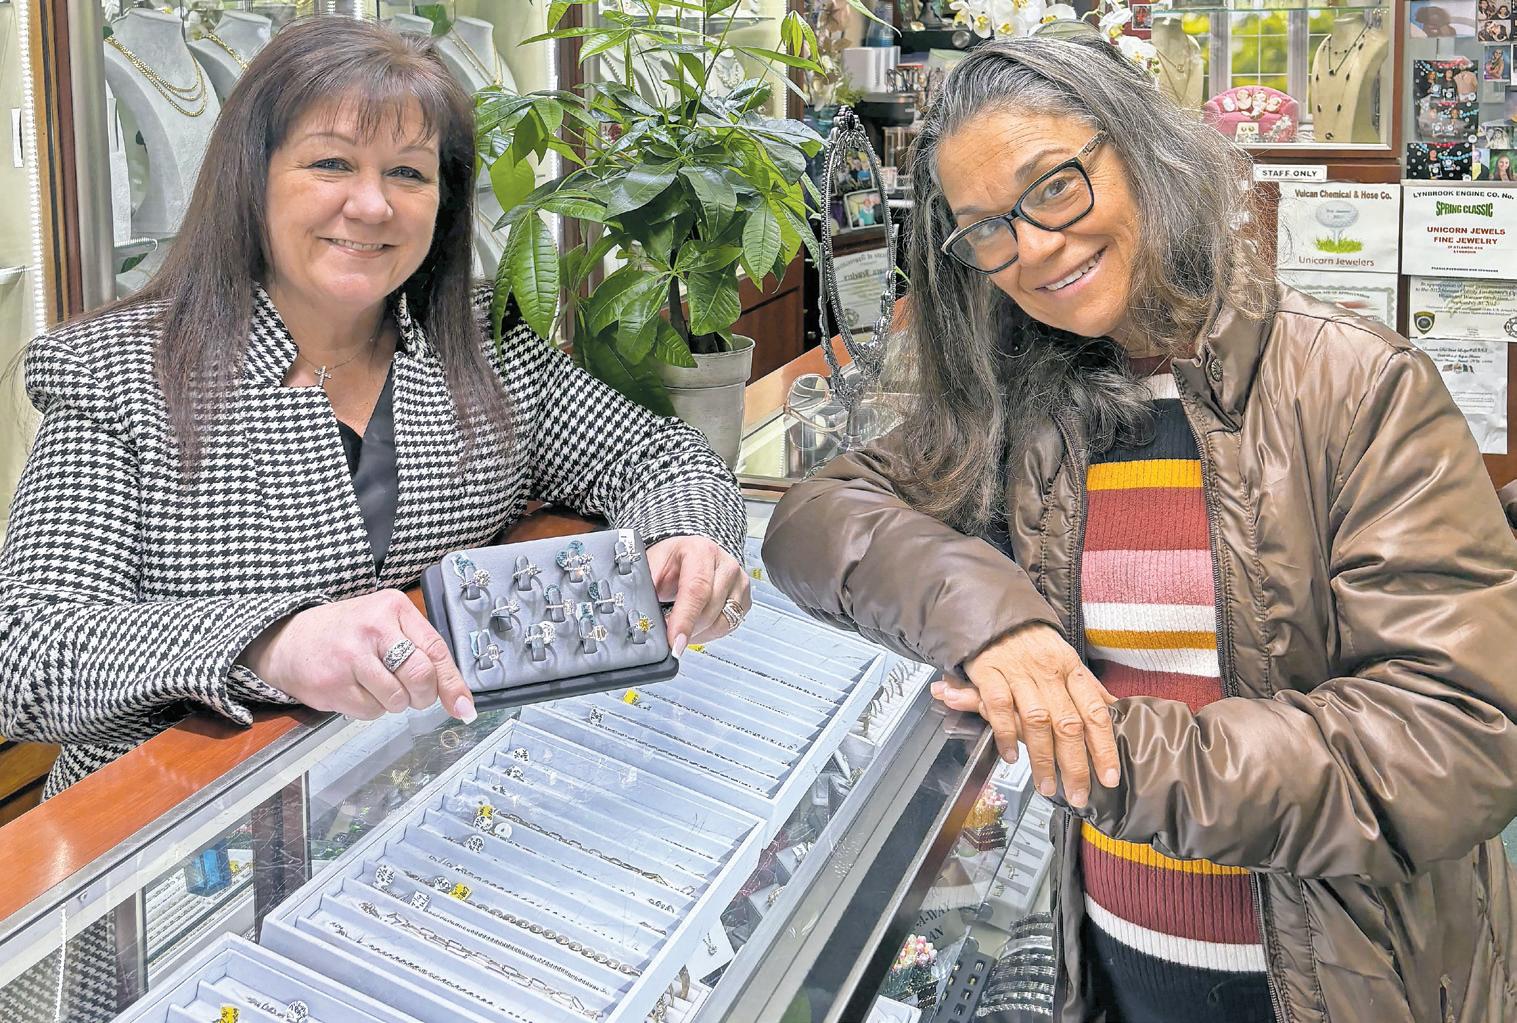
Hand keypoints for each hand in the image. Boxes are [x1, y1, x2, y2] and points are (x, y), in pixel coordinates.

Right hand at [239, 589, 475, 722]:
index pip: (436, 649)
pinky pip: (371, 713)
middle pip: (420, 677)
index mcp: (393, 608)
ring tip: (374, 683)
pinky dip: (370, 708)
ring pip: (396, 700)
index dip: (453, 684)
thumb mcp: (387, 625)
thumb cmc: (348, 634)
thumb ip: (423, 653)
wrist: (289, 640)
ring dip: (393, 702)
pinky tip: (355, 689)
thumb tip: (461, 702)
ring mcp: (350, 657)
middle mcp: (373, 628)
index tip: (464, 707)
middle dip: (422, 696)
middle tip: (411, 693)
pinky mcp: (332, 685)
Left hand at [647, 535, 750, 655]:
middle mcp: (725, 565)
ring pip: (722, 623)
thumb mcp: (652, 566)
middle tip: (668, 636)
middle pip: (710, 610)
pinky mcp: (745, 599)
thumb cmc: (672, 560)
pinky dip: (710, 633)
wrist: (691, 554)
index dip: (684, 620)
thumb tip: (641, 617)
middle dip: (687, 630)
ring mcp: (739, 582)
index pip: (696, 590)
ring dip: (698, 634)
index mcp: (701, 551)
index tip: (674, 643)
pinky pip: (730, 626)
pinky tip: (696, 627)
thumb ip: (647, 589)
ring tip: (681, 630)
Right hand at [932, 622, 1118, 807]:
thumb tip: (1118, 712)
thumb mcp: (1067, 659)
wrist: (995, 614)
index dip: (1104, 747)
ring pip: (1036, 720)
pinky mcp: (989, 672)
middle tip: (1078, 794)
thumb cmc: (1033, 642)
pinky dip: (1005, 734)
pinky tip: (1011, 756)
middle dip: (1075, 764)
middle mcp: (1049, 672)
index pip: (1095, 713)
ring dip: (1041, 758)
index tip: (1110, 777)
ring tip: (1046, 786)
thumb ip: (1089, 688)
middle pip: (1068, 723)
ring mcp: (1019, 672)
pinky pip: (999, 707)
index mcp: (1072, 670)